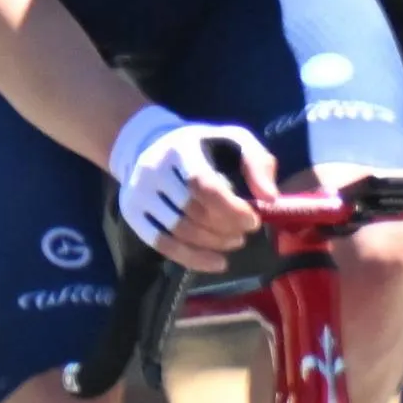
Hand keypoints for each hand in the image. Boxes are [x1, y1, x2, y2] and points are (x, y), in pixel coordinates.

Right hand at [111, 107, 273, 269]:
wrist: (148, 144)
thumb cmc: (201, 147)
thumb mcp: (234, 140)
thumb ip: (258, 162)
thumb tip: (270, 198)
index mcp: (182, 148)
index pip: (203, 184)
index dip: (230, 209)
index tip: (252, 221)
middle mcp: (154, 169)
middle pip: (192, 211)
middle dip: (225, 228)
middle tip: (244, 233)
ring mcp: (138, 192)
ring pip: (178, 231)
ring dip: (212, 244)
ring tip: (233, 243)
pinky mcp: (132, 212)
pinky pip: (162, 244)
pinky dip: (192, 258)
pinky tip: (216, 262)